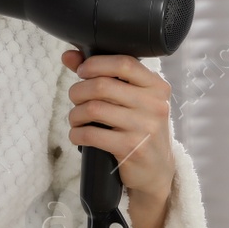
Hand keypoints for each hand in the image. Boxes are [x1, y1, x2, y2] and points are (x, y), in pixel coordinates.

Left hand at [61, 49, 175, 227]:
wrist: (157, 171)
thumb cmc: (142, 129)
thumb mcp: (133, 101)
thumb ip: (106, 76)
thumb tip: (70, 56)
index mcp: (157, 87)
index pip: (124, 63)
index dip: (96, 64)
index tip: (82, 71)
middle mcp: (154, 105)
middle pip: (102, 86)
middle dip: (78, 91)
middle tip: (75, 99)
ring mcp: (144, 127)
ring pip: (93, 109)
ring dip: (75, 114)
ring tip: (76, 119)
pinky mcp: (131, 148)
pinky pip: (91, 133)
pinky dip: (76, 133)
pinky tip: (78, 134)